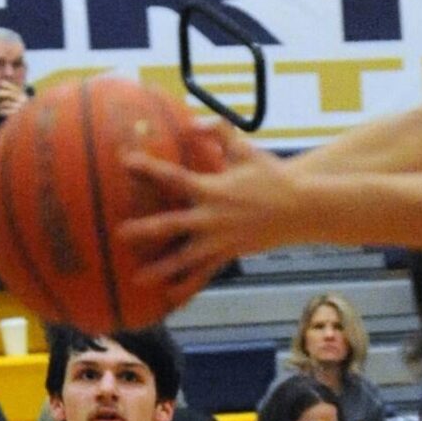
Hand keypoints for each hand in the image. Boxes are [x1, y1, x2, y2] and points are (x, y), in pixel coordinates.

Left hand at [121, 123, 291, 308]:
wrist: (301, 209)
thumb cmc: (273, 176)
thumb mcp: (246, 150)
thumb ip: (219, 133)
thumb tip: (192, 124)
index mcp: (212, 189)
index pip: (173, 177)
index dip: (148, 168)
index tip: (124, 161)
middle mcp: (212, 217)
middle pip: (171, 225)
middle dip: (144, 230)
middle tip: (120, 234)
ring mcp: (220, 240)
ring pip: (185, 258)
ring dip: (161, 269)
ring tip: (138, 280)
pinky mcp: (230, 254)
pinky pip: (205, 273)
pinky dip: (188, 285)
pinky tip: (172, 297)